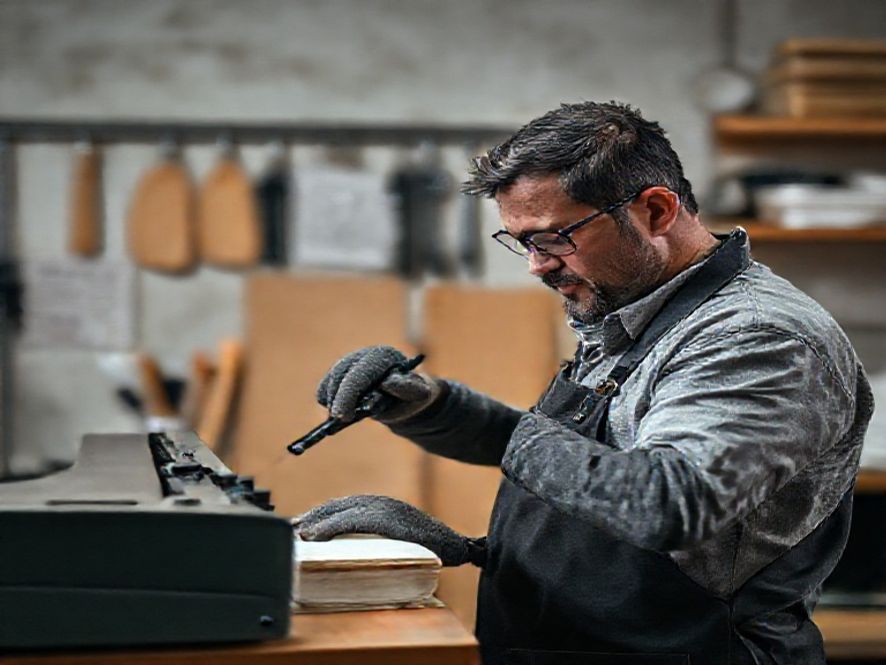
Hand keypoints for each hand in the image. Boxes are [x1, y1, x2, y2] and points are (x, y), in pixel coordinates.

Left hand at [292, 495, 486, 567]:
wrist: (457, 547)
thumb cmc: (431, 547)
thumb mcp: (398, 538)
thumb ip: (379, 537)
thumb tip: (351, 549)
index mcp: (382, 505)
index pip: (343, 505)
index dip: (319, 515)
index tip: (299, 525)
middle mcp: (381, 502)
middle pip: (337, 505)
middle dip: (312, 518)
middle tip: (292, 531)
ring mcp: (386, 508)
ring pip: (341, 510)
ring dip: (316, 522)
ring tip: (298, 534)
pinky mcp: (389, 519)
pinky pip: (353, 520)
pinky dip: (331, 527)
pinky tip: (316, 537)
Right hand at [316, 345, 441, 422]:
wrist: (404, 399)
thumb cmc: (413, 396)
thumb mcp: (419, 393)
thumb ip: (407, 387)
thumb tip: (387, 382)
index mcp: (384, 356)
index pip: (362, 370)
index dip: (350, 392)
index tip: (344, 415)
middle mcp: (364, 355)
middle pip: (341, 372)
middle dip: (338, 398)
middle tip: (339, 420)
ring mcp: (350, 363)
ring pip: (332, 379)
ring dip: (332, 400)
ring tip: (341, 417)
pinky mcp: (341, 375)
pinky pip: (326, 386)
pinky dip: (327, 399)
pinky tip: (337, 410)